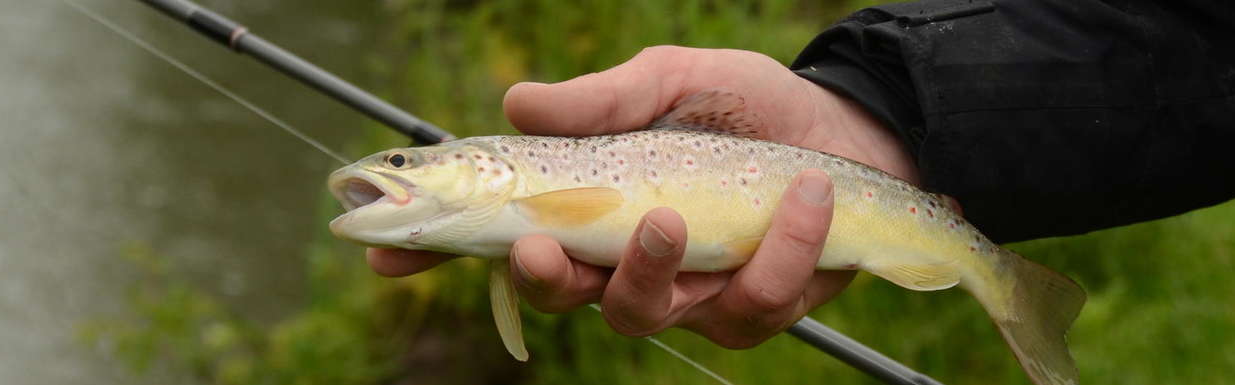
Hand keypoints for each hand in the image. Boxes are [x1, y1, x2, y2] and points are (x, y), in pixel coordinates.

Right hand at [367, 46, 919, 347]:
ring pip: (646, 315)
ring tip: (680, 213)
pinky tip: (806, 196)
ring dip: (656, 269)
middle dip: (548, 280)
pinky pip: (752, 306)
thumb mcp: (672, 80)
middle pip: (563, 295)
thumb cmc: (747, 105)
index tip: (384, 250)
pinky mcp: (759, 306)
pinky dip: (782, 250)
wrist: (850, 128)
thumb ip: (603, 101)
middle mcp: (628, 258)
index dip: (438, 249)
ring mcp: (692, 291)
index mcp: (592, 203)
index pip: (502, 234)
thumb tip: (519, 102)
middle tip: (550, 247)